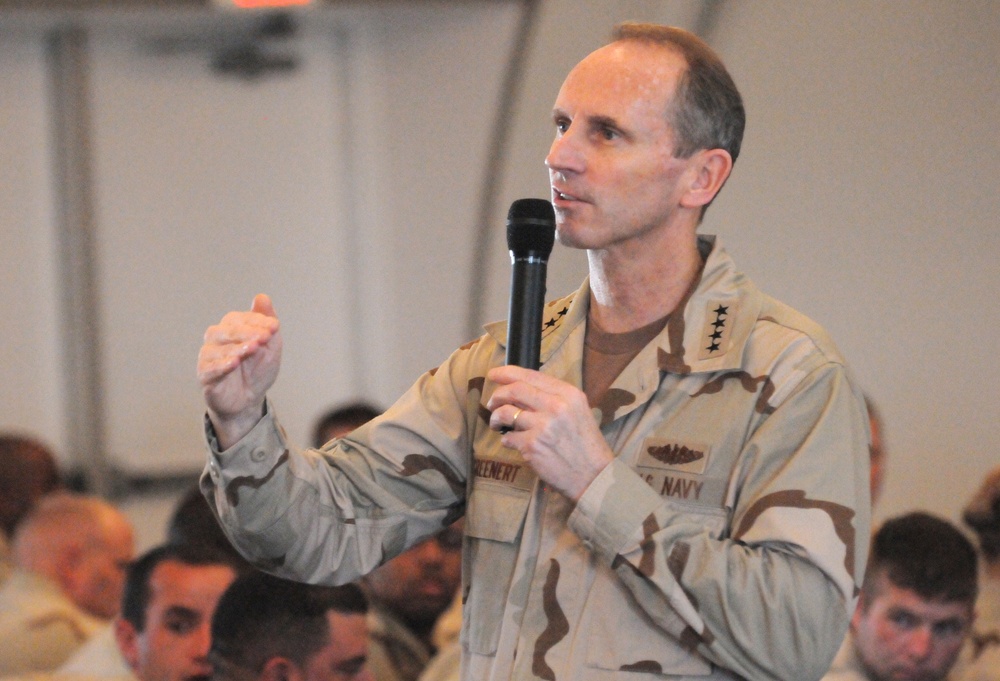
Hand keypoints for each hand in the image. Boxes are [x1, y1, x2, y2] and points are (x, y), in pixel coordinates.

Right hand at [197, 294, 281, 448]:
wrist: (250, 400)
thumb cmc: (258, 370)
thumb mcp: (270, 346)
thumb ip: (266, 322)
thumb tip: (262, 297)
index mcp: (231, 328)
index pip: (240, 319)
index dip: (257, 322)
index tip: (275, 328)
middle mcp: (216, 339)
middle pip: (226, 330)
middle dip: (247, 332)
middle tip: (264, 337)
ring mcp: (208, 356)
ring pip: (216, 347)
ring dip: (236, 347)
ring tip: (253, 349)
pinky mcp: (204, 375)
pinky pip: (209, 368)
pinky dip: (221, 365)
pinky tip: (234, 363)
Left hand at [486, 365, 612, 500]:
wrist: (594, 475)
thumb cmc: (586, 444)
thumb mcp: (578, 411)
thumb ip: (554, 397)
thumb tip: (522, 389)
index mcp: (568, 394)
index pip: (531, 376)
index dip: (507, 373)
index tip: (494, 374)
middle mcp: (556, 406)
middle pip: (515, 390)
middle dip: (497, 394)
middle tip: (491, 402)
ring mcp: (543, 426)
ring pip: (506, 413)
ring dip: (496, 418)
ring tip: (496, 424)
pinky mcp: (532, 446)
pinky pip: (508, 437)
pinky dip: (507, 440)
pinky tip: (514, 443)